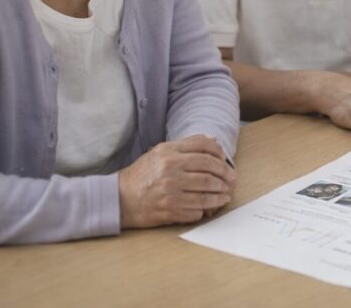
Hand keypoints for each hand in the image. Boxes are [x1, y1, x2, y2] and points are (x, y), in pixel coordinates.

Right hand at [118, 135, 235, 227]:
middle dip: (225, 176)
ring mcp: (170, 191)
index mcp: (168, 152)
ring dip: (221, 194)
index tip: (225, 161)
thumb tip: (213, 140)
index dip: (220, 154)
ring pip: (206, 191)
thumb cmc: (142, 175)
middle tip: (232, 180)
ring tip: (226, 194)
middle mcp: (170, 169)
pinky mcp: (170, 210)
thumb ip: (186, 145)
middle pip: (209, 170)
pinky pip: (196, 210)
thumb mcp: (160, 152)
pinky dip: (206, 209)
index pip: (204, 147)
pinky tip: (210, 207)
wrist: (119, 199)